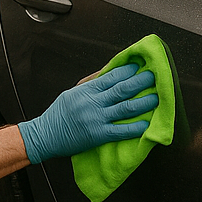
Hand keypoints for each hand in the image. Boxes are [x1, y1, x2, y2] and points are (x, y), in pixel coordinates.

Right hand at [18, 64, 158, 163]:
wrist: (45, 135)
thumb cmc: (59, 114)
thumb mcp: (72, 93)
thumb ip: (90, 84)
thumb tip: (107, 74)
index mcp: (86, 90)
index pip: (111, 77)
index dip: (127, 71)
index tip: (139, 67)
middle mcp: (93, 102)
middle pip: (121, 89)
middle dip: (139, 82)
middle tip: (153, 77)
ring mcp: (96, 119)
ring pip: (124, 107)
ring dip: (143, 102)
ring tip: (156, 98)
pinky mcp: (98, 135)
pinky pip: (120, 130)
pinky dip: (134, 127)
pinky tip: (146, 124)